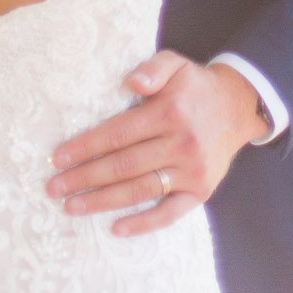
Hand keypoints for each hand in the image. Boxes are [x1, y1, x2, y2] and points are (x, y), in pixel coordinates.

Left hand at [47, 54, 267, 234]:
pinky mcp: (200, 191)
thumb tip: (131, 83)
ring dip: (102, 201)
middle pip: (123, 165)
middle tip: (54, 187)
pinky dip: (142, 224)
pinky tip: (116, 228)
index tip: (58, 158)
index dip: (86, 147)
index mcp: (170, 112)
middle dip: (84, 178)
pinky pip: (168, 213)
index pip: (118, 134)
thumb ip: (152, 69)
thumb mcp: (176, 64)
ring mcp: (191, 171)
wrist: (238, 107)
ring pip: (139, 190)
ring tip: (71, 207)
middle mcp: (180, 143)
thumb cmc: (195, 86)